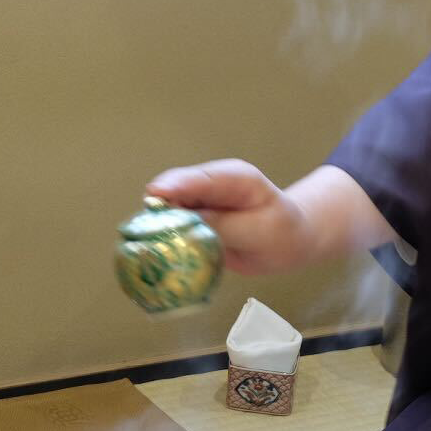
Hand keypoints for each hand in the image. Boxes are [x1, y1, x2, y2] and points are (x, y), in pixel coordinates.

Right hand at [146, 162, 397, 274]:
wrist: (290, 243)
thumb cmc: (281, 233)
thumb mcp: (259, 231)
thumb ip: (224, 226)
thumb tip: (186, 224)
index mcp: (234, 179)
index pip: (202, 178)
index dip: (177, 185)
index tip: (155, 194)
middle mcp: (213, 186)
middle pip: (178, 191)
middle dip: (159, 207)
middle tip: (141, 228)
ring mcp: (201, 203)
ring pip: (171, 210)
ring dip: (158, 225)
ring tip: (140, 241)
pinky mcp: (195, 221)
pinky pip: (175, 227)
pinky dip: (165, 238)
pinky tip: (152, 251)